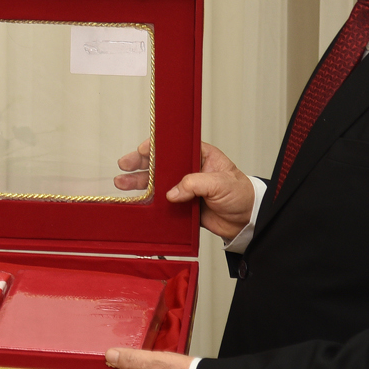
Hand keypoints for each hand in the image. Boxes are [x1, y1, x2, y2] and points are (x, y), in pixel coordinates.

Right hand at [116, 141, 255, 240]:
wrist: (247, 221)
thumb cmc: (241, 194)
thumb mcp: (220, 183)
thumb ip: (194, 184)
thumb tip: (172, 193)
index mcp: (200, 156)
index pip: (174, 147)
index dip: (156, 147)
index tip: (141, 150)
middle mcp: (190, 170)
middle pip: (160, 164)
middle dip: (140, 164)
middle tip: (124, 165)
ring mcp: (185, 188)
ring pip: (157, 183)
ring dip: (139, 183)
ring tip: (122, 183)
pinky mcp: (183, 205)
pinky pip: (163, 202)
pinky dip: (149, 201)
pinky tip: (136, 200)